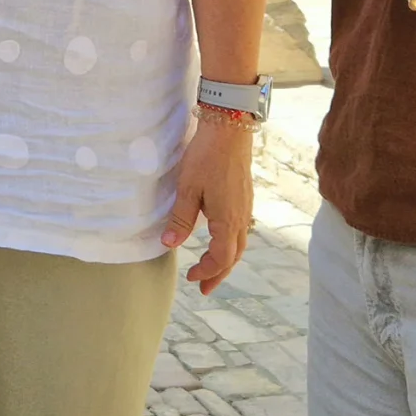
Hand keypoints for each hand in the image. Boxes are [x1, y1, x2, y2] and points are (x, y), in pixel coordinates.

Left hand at [163, 117, 253, 293]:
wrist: (230, 128)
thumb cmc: (207, 157)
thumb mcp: (188, 188)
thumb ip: (181, 219)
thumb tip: (169, 244)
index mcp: (228, 220)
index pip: (221, 257)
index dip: (206, 271)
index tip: (192, 278)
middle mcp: (241, 218)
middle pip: (234, 256)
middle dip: (219, 274)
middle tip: (204, 287)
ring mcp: (246, 207)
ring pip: (240, 243)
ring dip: (226, 260)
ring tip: (212, 269)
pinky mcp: (245, 197)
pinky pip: (241, 230)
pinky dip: (231, 244)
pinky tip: (220, 240)